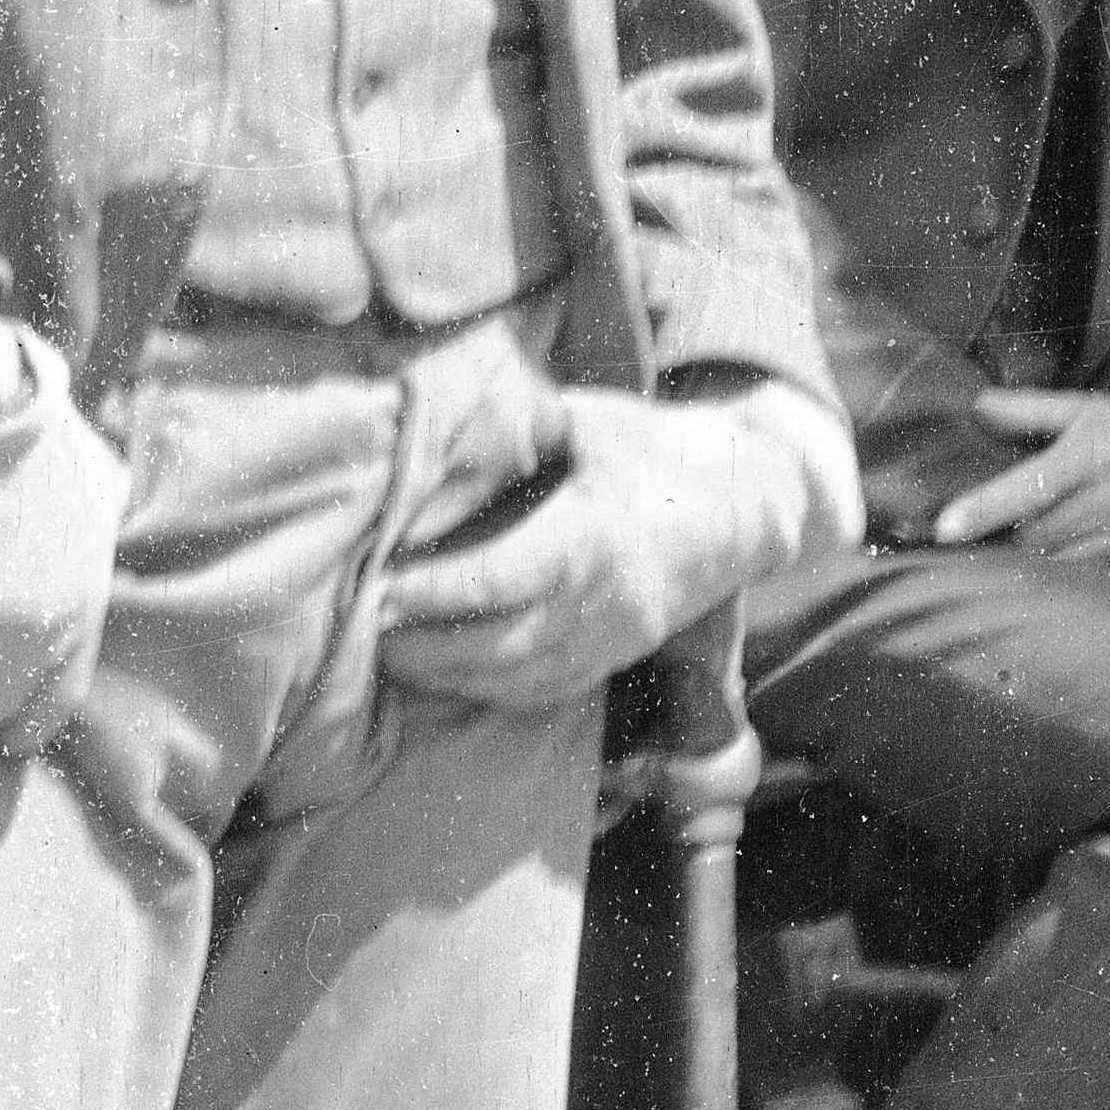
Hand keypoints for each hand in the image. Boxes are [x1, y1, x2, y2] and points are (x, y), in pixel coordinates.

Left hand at [383, 392, 824, 713]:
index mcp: (595, 534)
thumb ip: (520, 427)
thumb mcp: (590, 419)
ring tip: (383, 655)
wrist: (748, 502)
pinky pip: (544, 690)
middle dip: (425, 646)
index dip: (436, 591)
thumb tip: (438, 421)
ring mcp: (612, 638)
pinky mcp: (614, 658)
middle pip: (501, 644)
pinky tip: (440, 673)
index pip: (502, 577)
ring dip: (447, 676)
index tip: (379, 587)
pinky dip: (487, 689)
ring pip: (519, 678)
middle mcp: (605, 600)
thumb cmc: (655, 448)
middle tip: (360, 628)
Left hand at [933, 390, 1109, 572]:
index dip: (983, 509)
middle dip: (1018, 537)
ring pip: (1068, 566)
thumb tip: (976, 406)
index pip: (1026, 488)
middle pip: (1038, 538)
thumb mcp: (1082, 409)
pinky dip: (1090, 574)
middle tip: (1021, 526)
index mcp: (1090, 455)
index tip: (943, 529)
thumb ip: (1028, 410)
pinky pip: (1106, 583)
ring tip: (1059, 538)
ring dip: (1052, 559)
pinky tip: (1094, 552)